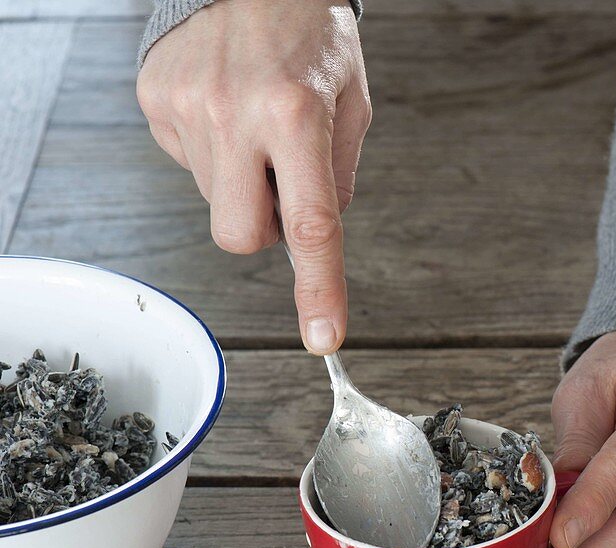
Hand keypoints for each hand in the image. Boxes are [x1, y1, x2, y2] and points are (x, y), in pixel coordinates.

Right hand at [137, 0, 370, 353]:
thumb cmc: (312, 37)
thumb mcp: (353, 104)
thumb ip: (338, 178)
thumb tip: (313, 237)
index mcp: (297, 115)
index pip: (310, 226)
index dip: (319, 289)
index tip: (322, 336)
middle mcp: (236, 114)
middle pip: (240, 236)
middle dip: (264, 229)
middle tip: (282, 182)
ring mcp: (187, 108)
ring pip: (216, 202)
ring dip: (241, 182)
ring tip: (254, 125)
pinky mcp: (155, 101)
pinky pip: (187, 164)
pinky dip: (213, 152)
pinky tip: (225, 111)